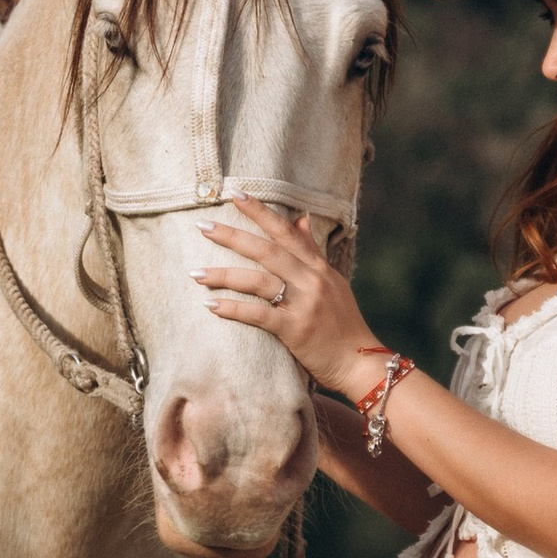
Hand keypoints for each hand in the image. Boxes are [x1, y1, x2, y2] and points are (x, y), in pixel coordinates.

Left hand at [196, 197, 383, 395]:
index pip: (286, 232)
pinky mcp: (296, 330)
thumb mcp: (333, 283)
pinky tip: (211, 305)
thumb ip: (313, 252)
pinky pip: (258, 314)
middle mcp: (312, 281)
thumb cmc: (343, 325)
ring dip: (223, 275)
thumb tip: (301, 218)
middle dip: (232, 236)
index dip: (261, 211)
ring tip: (196, 273)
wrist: (360, 363)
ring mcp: (305, 305)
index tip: (235, 193)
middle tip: (202, 225)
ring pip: (258, 281)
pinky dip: (233, 308)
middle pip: (267, 250)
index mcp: (319, 268)